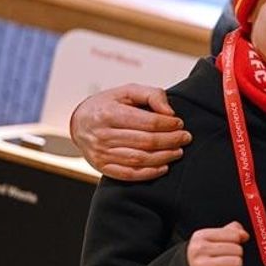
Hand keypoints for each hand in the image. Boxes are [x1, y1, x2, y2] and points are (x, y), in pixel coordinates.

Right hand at [70, 83, 191, 180]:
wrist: (79, 122)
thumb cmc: (108, 105)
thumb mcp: (127, 91)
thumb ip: (151, 95)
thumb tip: (169, 112)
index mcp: (108, 113)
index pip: (146, 122)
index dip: (167, 124)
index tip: (179, 123)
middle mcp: (103, 135)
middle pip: (146, 142)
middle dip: (170, 140)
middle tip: (185, 138)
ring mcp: (101, 153)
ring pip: (139, 159)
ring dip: (164, 157)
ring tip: (178, 151)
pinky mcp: (102, 167)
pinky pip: (129, 174)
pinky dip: (149, 173)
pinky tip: (164, 167)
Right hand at [186, 221, 249, 265]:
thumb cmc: (203, 253)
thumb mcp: (212, 238)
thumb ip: (231, 231)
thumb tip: (244, 235)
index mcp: (202, 236)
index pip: (234, 235)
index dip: (236, 242)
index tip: (227, 247)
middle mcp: (200, 250)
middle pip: (237, 250)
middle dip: (235, 255)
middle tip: (225, 259)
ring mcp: (201, 265)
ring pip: (237, 263)